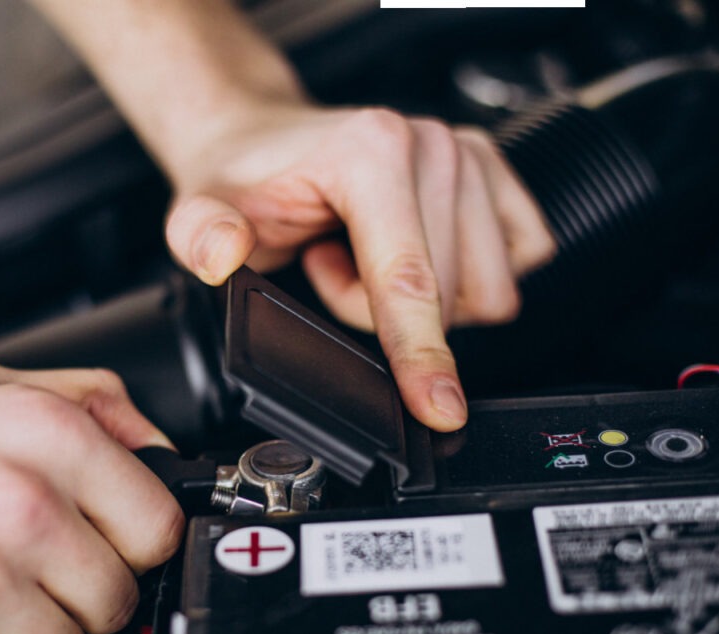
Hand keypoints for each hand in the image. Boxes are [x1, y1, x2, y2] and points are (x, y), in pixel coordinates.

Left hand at [165, 106, 554, 430]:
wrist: (262, 139)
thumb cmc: (244, 178)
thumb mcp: (200, 209)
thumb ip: (202, 234)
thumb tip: (223, 252)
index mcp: (371, 151)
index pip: (408, 280)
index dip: (421, 354)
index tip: (440, 410)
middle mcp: (432, 145)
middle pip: (447, 299)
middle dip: (382, 312)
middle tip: (328, 268)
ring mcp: (470, 154)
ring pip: (485, 290)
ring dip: (423, 299)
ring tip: (362, 257)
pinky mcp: (494, 172)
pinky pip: (518, 261)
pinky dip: (463, 279)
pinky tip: (409, 252)